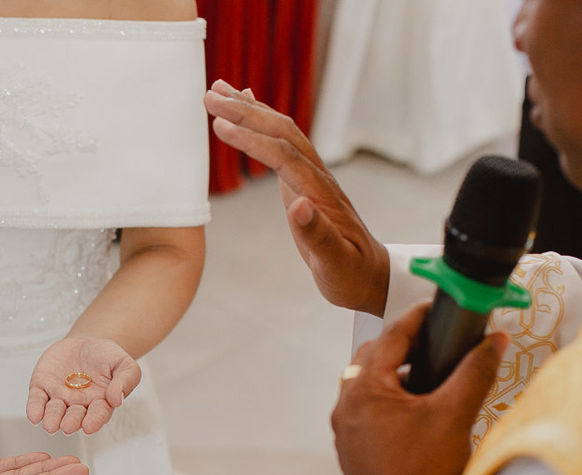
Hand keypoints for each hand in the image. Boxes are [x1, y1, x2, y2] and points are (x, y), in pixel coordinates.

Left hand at [26, 337, 140, 433]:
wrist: (87, 342)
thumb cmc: (107, 357)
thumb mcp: (125, 364)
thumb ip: (125, 381)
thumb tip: (117, 399)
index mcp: (100, 403)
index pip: (97, 415)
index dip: (93, 421)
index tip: (89, 427)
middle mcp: (78, 405)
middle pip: (74, 416)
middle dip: (70, 421)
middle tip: (67, 426)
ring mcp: (59, 397)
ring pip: (54, 411)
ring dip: (52, 418)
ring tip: (50, 425)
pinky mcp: (42, 387)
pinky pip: (37, 399)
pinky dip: (34, 408)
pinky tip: (34, 416)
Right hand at [203, 80, 389, 316]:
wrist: (370, 275)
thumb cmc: (351, 273)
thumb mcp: (335, 263)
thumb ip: (317, 235)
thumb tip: (298, 206)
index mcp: (320, 194)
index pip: (283, 156)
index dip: (251, 139)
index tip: (220, 126)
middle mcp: (317, 177)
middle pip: (281, 133)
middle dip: (245, 112)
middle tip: (210, 97)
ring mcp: (311, 177)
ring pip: (280, 131)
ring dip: (250, 109)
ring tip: (218, 92)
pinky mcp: (303, 182)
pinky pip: (281, 143)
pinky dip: (261, 123)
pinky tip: (248, 109)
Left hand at [332, 303, 508, 474]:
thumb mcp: (454, 415)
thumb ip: (474, 371)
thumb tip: (492, 342)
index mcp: (363, 391)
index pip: (390, 337)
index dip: (417, 318)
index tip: (438, 309)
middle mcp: (345, 408)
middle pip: (373, 359)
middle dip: (404, 345)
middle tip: (436, 341)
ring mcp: (345, 431)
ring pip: (368, 386)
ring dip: (396, 374)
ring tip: (431, 374)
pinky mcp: (352, 450)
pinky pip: (366, 412)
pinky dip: (389, 400)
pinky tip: (417, 410)